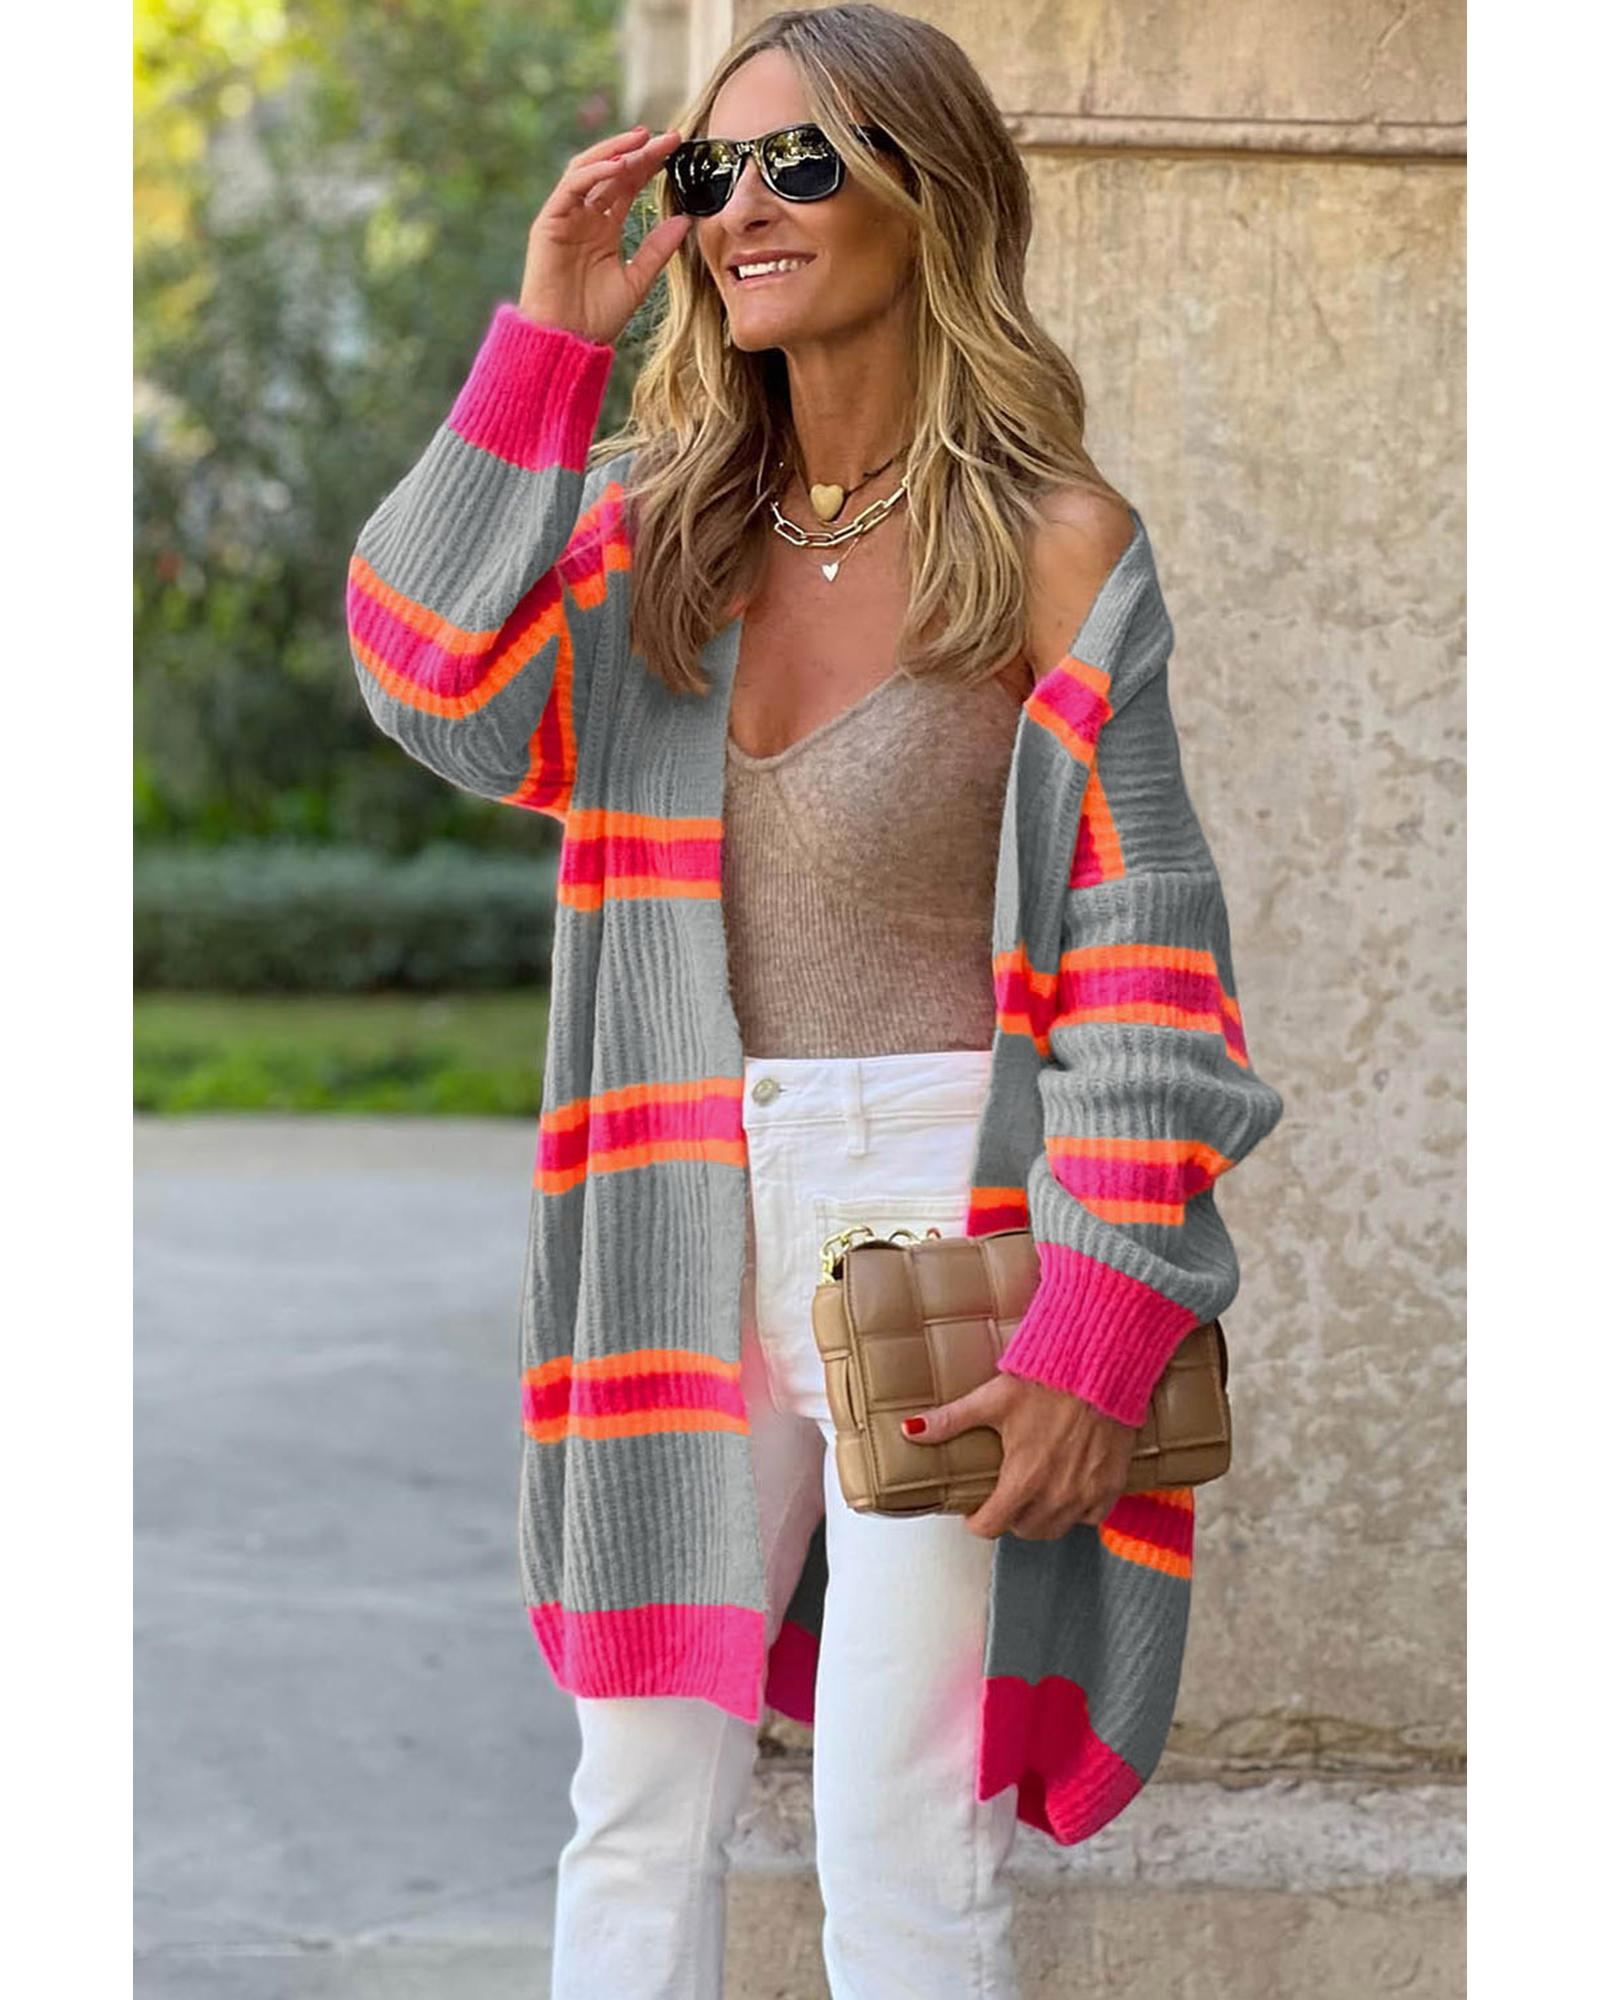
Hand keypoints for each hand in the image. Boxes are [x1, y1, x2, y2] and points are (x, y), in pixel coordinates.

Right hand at [519, 124, 693, 347]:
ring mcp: (566, 216)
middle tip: (669, 137)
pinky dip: (595, 172)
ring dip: (616, 150)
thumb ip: (657, 250)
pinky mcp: (549, 222)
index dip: (651, 165)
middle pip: (613, 172)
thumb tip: (685, 220)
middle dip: (640, 152)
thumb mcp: (637, 281)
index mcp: (605, 228)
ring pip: (589, 169)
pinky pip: (572, 186)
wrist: (566, 341)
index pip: (629, 186)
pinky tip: (620, 165)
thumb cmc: (596, 319)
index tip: (677, 149)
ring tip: (643, 139)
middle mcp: (585, 217)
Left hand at [902, 1371, 1137, 1539]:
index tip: (975, 1513)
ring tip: (1033, 1497)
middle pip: (1024, 1530)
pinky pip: (1091, 1518)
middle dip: (1009, 1518)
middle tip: (1005, 1498)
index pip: (992, 1526)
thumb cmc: (1047, 1381)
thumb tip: (911, 1430)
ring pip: (1056, 1529)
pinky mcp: (1112, 1485)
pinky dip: (1078, 1512)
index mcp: (1023, 1479)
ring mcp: (1087, 1494)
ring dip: (1041, 1519)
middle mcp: (1055, 1495)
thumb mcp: (992, 1399)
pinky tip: (1069, 1491)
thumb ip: (951, 1421)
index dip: (978, 1522)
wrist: (1101, 1368)